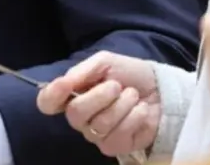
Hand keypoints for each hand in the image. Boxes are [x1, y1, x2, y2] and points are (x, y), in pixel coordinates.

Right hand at [36, 51, 158, 156]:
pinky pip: (117, 136)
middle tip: (116, 86)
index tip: (65, 84)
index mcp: (72, 95)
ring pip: (99, 125)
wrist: (161, 88)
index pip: (47, 102)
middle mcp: (81, 118)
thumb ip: (82, 70)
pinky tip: (140, 110)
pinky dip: (133, 118)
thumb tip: (64, 81)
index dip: (52, 95)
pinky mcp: (116, 146)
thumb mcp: (105, 62)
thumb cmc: (129, 74)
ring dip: (122, 105)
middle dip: (99, 96)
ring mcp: (97, 134)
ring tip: (132, 95)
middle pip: (74, 114)